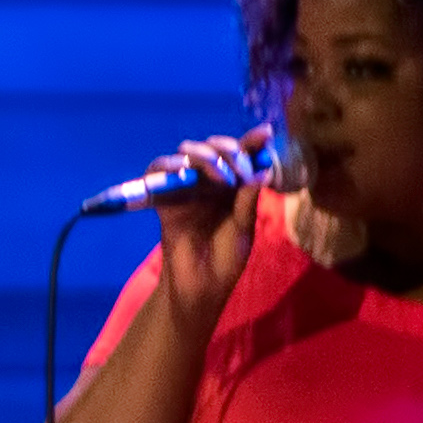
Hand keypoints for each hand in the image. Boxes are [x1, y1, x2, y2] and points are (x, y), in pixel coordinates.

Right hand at [135, 132, 272, 316]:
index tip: (265, 133)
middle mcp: (209, 182)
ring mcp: (186, 188)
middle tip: (240, 171)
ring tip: (222, 178)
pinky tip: (185, 173)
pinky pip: (157, 171)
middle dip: (229, 150)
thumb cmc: (225, 262)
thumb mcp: (244, 230)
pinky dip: (168, 165)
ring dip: (206, 156)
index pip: (241, 156)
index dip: (251, 141)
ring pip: (188, 153)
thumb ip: (248, 200)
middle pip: (214, 147)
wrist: (199, 289)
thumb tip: (261, 169)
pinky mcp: (163, 199)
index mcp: (233, 187)